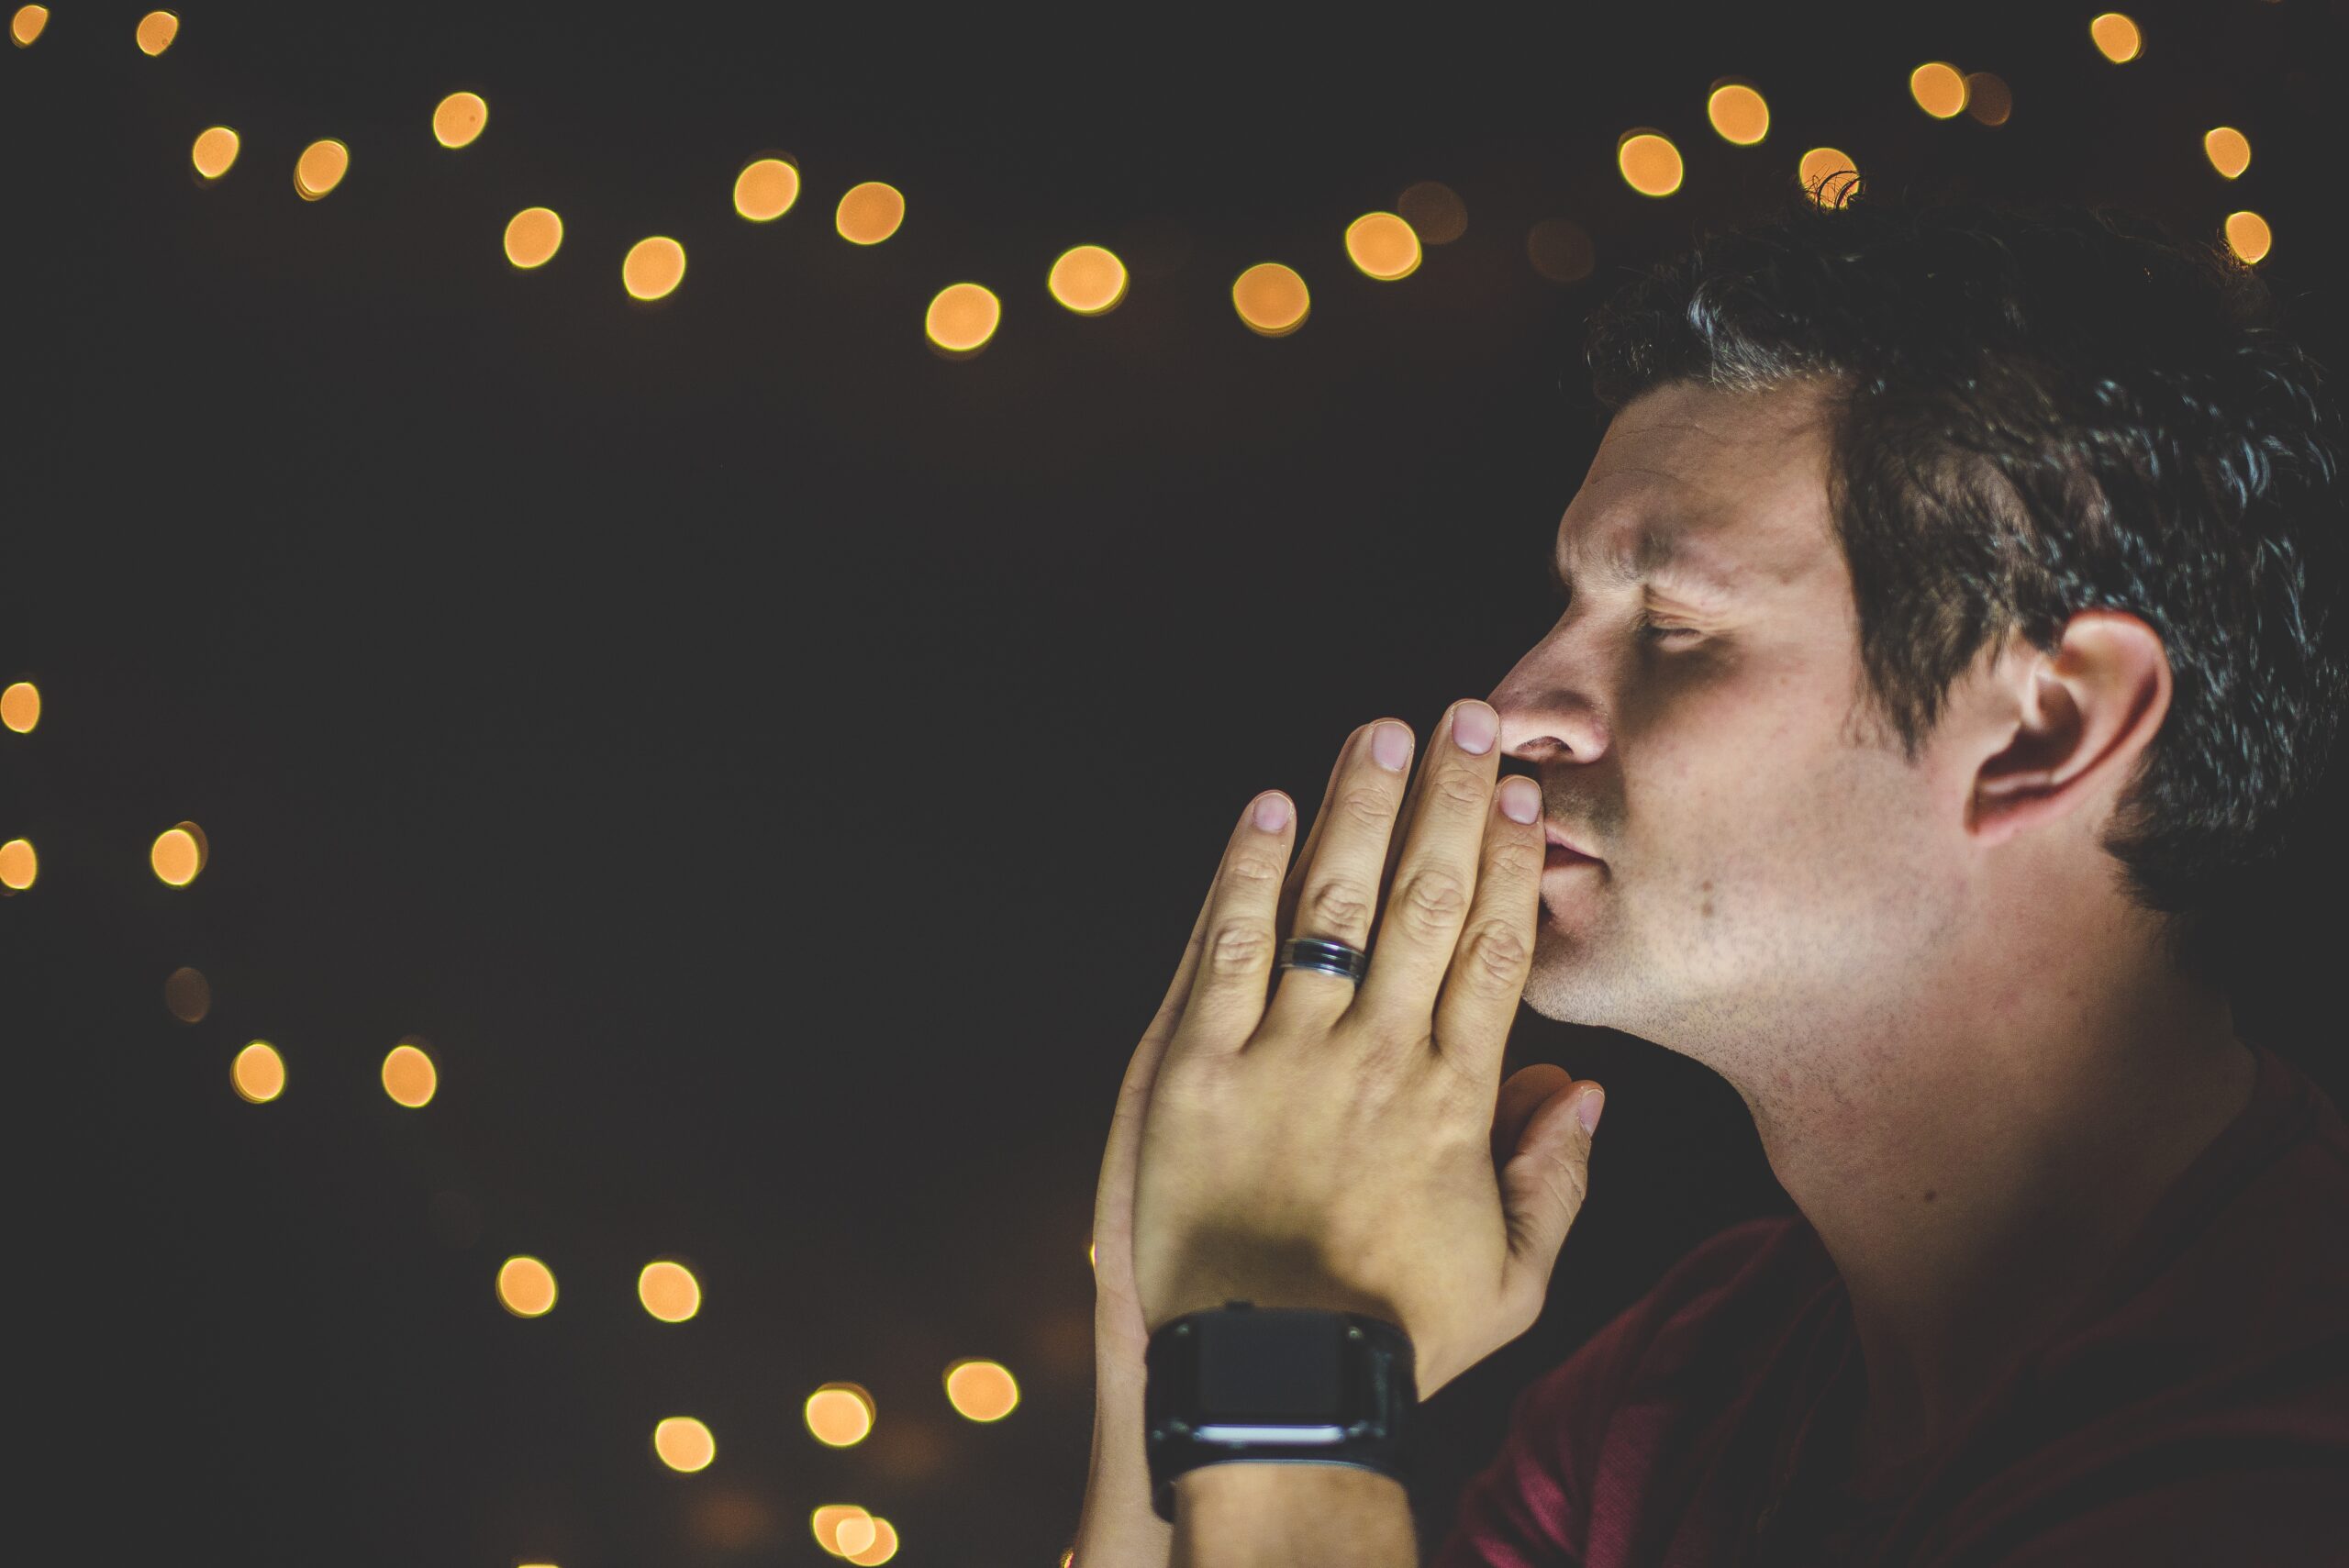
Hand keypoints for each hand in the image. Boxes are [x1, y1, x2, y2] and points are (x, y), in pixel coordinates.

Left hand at [1106, 701, 1603, 1398]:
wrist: (1270, 1380)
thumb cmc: (1393, 1338)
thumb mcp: (1511, 1279)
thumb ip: (1557, 1181)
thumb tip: (1587, 1087)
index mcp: (1457, 1101)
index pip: (1495, 953)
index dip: (1509, 866)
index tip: (1521, 798)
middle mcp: (1379, 1059)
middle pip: (1426, 903)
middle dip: (1450, 803)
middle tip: (1468, 718)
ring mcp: (1285, 1057)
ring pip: (1333, 906)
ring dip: (1359, 811)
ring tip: (1381, 733)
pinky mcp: (1199, 1069)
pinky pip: (1228, 951)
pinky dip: (1247, 875)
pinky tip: (1268, 809)